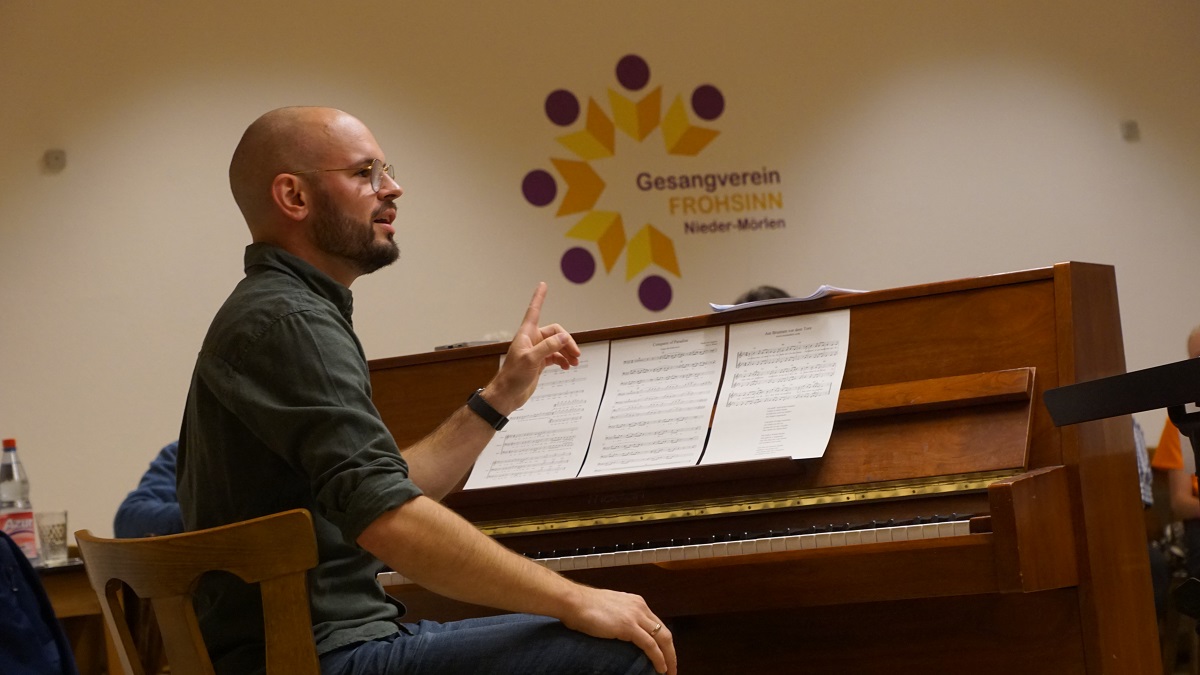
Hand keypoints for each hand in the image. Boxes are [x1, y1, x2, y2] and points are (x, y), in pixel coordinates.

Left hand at [485, 282, 580, 413]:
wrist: (507, 395)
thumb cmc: (512, 377)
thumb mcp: (531, 360)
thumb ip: (548, 347)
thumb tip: (564, 337)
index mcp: (526, 335)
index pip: (534, 310)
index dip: (539, 297)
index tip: (543, 285)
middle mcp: (532, 340)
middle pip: (555, 333)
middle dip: (567, 341)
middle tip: (575, 353)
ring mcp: (536, 352)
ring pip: (557, 345)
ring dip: (567, 352)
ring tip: (574, 361)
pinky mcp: (539, 363)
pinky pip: (555, 356)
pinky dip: (562, 360)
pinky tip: (566, 366)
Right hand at [561, 586, 676, 674]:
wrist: (574, 602)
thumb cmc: (584, 607)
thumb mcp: (610, 610)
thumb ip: (620, 618)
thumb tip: (622, 632)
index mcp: (636, 603)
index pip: (657, 624)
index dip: (663, 642)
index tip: (665, 655)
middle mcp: (640, 607)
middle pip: (664, 632)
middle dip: (671, 652)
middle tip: (672, 668)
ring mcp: (635, 616)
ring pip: (662, 639)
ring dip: (669, 658)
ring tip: (669, 672)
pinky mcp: (629, 627)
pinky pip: (650, 645)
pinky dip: (658, 658)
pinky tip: (660, 668)